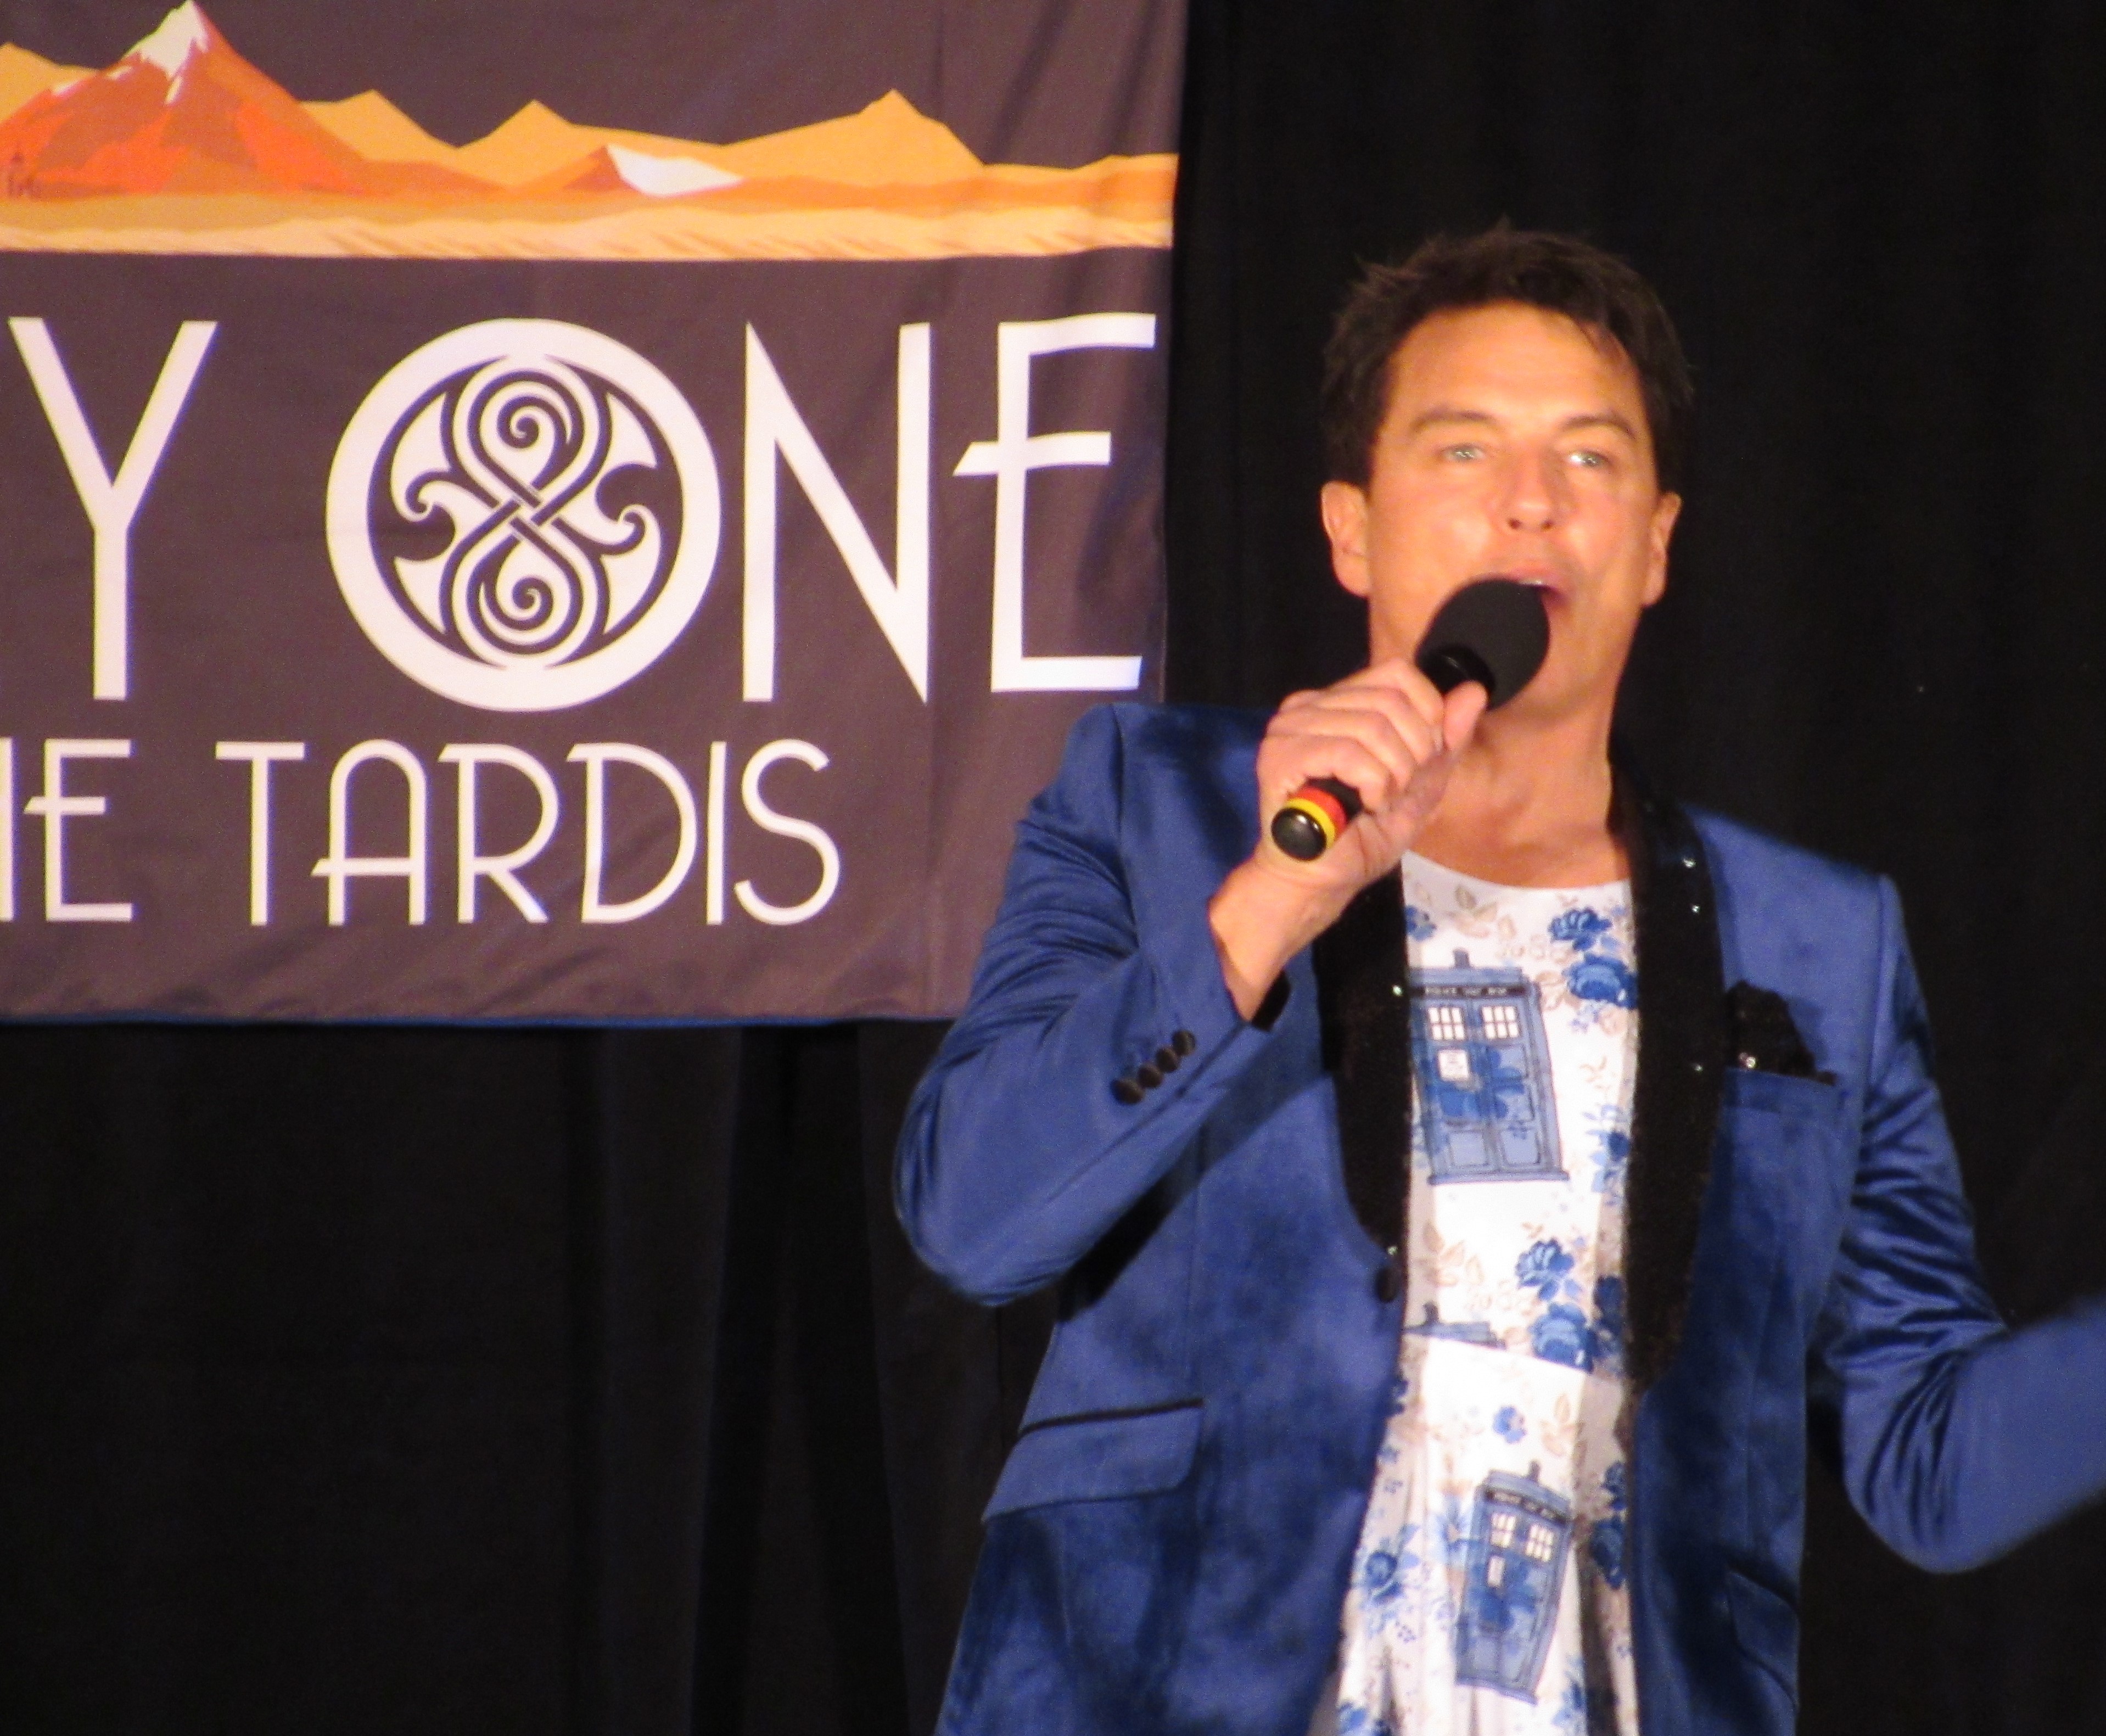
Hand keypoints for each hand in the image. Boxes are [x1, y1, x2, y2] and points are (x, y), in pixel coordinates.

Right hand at [1208, 662, 1488, 1016]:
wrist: (1320, 881)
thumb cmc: (1362, 835)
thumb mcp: (1420, 785)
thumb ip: (1447, 740)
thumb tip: (1473, 690)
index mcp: (1338, 702)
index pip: (1398, 673)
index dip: (1427, 715)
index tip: (1420, 761)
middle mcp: (1307, 705)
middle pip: (1391, 700)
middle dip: (1413, 754)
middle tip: (1397, 791)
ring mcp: (1289, 728)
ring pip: (1373, 727)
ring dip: (1393, 776)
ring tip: (1378, 802)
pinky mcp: (1280, 757)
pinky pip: (1348, 753)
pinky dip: (1372, 785)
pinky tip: (1362, 806)